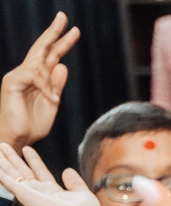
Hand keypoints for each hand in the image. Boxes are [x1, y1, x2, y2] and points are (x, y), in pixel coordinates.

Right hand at [0, 15, 77, 150]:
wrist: (18, 139)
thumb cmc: (32, 125)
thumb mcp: (51, 103)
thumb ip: (56, 85)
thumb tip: (62, 65)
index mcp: (37, 78)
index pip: (50, 55)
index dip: (61, 42)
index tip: (74, 30)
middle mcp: (25, 73)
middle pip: (42, 49)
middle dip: (54, 33)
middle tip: (63, 16)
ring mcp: (17, 76)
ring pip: (39, 64)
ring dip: (49, 81)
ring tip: (51, 100)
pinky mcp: (11, 82)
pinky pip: (34, 75)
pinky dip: (45, 87)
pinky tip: (50, 99)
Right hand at [0, 145, 97, 205]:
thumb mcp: (83, 194)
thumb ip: (75, 182)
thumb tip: (68, 170)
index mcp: (53, 192)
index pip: (40, 172)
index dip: (34, 160)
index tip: (27, 149)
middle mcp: (39, 192)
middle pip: (23, 171)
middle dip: (13, 158)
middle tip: (4, 146)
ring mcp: (30, 192)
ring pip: (12, 173)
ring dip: (4, 161)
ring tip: (0, 147)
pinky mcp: (22, 193)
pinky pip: (7, 180)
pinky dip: (1, 172)